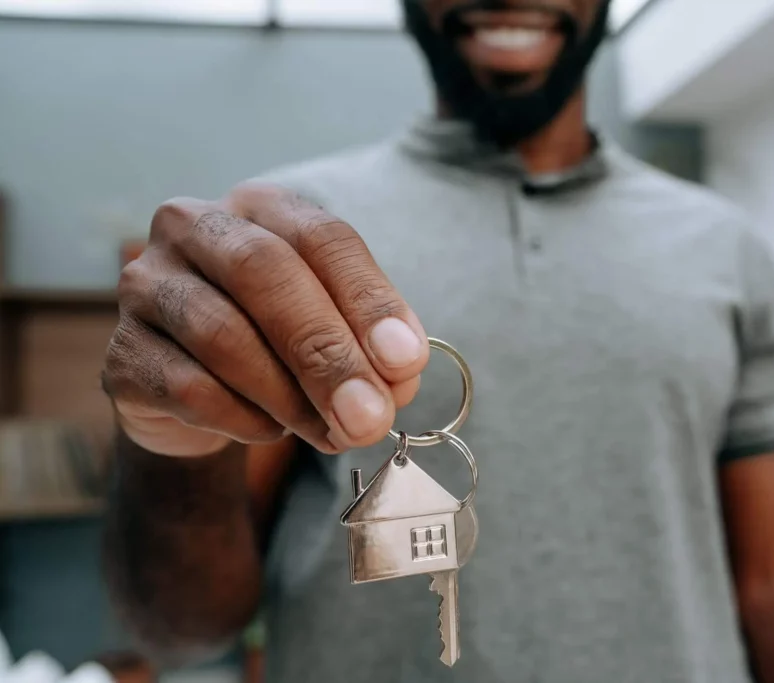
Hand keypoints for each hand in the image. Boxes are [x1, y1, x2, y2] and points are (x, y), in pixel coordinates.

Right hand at [103, 183, 427, 456]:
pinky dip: (244, 419)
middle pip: (265, 273)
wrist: (201, 398)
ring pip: (223, 334)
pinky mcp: (122, 353)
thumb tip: (398, 378)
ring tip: (333, 432)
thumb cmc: (281, 345)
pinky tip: (271, 430)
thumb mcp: (336, 331)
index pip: (323, 237)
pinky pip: (189, 387)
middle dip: (327, 352)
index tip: (405, 362)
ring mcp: (147, 285)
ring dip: (290, 396)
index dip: (369, 300)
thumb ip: (370, 347)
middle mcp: (194, 227)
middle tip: (370, 416)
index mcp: (262, 207)